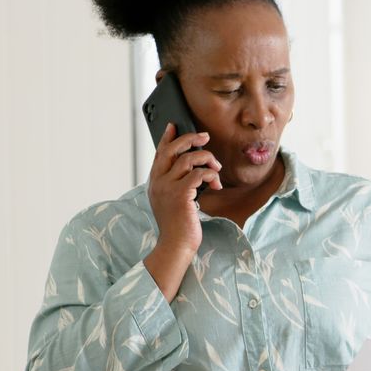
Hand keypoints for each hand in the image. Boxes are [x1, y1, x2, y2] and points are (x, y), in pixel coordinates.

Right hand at [146, 122, 223, 253]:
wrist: (176, 245)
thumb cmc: (178, 225)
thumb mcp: (172, 200)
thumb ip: (176, 184)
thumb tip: (192, 168)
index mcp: (155, 182)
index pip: (159, 153)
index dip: (167, 137)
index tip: (174, 125)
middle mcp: (158, 182)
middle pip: (172, 149)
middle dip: (190, 139)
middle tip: (205, 137)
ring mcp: (168, 188)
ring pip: (188, 159)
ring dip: (207, 159)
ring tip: (216, 169)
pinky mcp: (181, 195)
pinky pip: (198, 174)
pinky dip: (209, 175)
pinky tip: (214, 183)